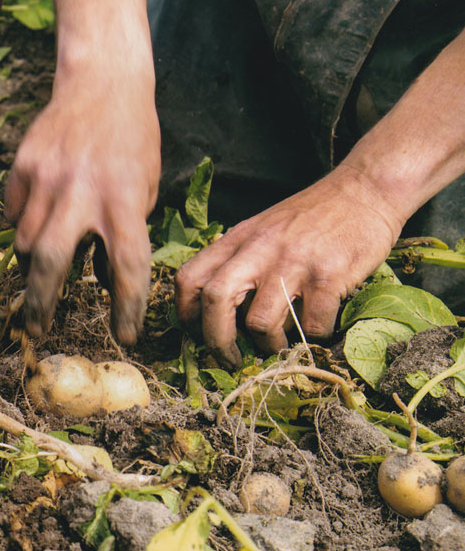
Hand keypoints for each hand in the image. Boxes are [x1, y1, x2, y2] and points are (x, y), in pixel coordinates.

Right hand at [6, 64, 158, 343]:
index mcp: (124, 200)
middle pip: (50, 262)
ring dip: (32, 266)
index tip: (124, 336)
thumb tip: (100, 278)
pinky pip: (16, 213)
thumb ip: (123, 231)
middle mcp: (82, 192)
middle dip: (41, 303)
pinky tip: (38, 220)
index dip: (126, 308)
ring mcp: (47, 178)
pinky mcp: (23, 166)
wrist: (103, 81)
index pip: (127, 267)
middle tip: (38, 331)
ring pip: (25, 241)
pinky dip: (25, 226)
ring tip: (39, 277)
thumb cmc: (133, 139)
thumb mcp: (145, 188)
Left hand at [175, 165, 404, 366]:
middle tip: (230, 359)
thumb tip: (217, 311)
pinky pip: (311, 325)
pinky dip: (312, 337)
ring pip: (261, 321)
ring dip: (268, 346)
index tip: (197, 334)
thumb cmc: (309, 217)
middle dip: (217, 340)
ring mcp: (294, 263)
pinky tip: (316, 329)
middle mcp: (259, 250)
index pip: (190, 278)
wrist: (364, 190)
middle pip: (216, 300)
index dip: (186, 313)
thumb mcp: (261, 229)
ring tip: (278, 346)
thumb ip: (238, 260)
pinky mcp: (329, 276)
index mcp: (237, 239)